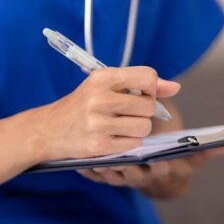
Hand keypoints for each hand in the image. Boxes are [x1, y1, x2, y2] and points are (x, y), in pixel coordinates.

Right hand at [30, 67, 179, 161]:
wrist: (48, 129)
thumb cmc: (83, 105)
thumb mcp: (106, 85)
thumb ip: (141, 84)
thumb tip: (175, 88)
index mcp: (102, 77)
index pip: (148, 77)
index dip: (151, 89)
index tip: (140, 95)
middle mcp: (99, 98)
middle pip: (149, 105)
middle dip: (145, 113)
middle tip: (127, 114)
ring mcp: (97, 123)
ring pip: (145, 127)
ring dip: (138, 129)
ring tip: (120, 126)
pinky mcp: (98, 146)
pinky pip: (134, 144)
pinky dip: (129, 143)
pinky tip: (113, 138)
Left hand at [78, 148, 223, 199]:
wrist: (159, 180)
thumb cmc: (176, 162)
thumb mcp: (192, 160)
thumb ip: (207, 151)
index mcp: (162, 171)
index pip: (161, 170)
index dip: (160, 165)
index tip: (159, 158)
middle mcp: (142, 177)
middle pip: (133, 174)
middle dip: (127, 166)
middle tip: (120, 155)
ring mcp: (124, 179)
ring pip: (112, 176)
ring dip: (104, 168)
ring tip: (95, 156)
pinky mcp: (107, 177)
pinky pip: (96, 176)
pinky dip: (88, 171)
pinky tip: (80, 162)